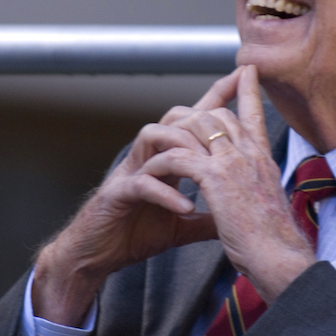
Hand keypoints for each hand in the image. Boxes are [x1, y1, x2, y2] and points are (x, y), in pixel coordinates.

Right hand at [31, 69, 253, 324]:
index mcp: (162, 162)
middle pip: (171, 120)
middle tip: (228, 123)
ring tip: (207, 167)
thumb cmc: (131, 236)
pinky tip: (188, 206)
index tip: (242, 78)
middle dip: (201, 117)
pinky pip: (142, 184)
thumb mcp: (179, 227)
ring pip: (152, 138)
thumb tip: (235, 221)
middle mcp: (145, 159)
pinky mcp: (116, 195)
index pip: (190, 123)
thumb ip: (206, 220)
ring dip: (181, 147)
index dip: (214, 98)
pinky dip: (166, 194)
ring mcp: (129, 173)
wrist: (93, 257)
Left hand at [140, 65, 314, 301]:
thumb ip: (256, 188)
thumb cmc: (275, 243)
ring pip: (197, 128)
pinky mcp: (215, 178)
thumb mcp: (268, 206)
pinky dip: (162, 163)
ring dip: (173, 136)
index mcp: (263, 159)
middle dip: (195, 112)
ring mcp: (234, 162)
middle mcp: (251, 154)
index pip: (254, 115)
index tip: (246, 70)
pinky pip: (179, 157)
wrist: (280, 259)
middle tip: (173, 119)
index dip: (249, 91)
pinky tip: (149, 173)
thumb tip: (252, 189)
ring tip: (154, 146)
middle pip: (219, 115)